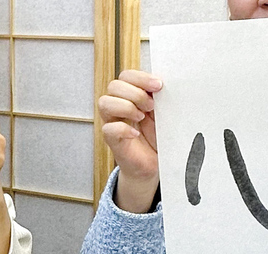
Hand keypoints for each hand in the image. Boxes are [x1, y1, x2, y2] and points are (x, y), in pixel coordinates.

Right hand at [98, 70, 162, 212]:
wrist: (154, 163)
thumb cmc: (157, 137)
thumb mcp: (162, 113)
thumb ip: (160, 98)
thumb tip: (162, 84)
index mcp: (130, 95)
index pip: (126, 76)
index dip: (140, 78)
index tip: (158, 85)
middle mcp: (117, 106)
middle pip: (114, 86)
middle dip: (135, 93)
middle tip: (151, 106)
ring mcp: (112, 122)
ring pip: (105, 103)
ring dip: (126, 107)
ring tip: (141, 117)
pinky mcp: (111, 139)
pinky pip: (109, 128)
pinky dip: (123, 129)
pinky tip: (135, 133)